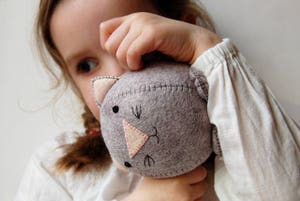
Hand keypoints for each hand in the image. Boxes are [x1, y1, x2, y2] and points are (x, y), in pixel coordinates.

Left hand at [99, 12, 221, 69]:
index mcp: (133, 19)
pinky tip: (144, 65)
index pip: (104, 30)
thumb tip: (113, 57)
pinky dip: (135, 64)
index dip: (110, 48)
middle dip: (120, 60)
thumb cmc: (170, 49)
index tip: (124, 57)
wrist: (195, 45)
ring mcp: (143, 24)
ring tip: (141, 65)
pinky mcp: (152, 33)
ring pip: (119, 51)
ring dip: (128, 65)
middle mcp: (136, 18)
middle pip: (109, 45)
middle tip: (135, 64)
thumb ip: (130, 44)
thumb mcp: (146, 44)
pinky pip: (130, 54)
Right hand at [118, 166, 206, 200]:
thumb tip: (186, 160)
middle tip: (182, 186)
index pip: (201, 173)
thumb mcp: (156, 174)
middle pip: (202, 187)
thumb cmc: (145, 192)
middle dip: (194, 186)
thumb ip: (173, 168)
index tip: (191, 174)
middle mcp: (186, 196)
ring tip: (178, 198)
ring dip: (193, 199)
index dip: (196, 173)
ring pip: (200, 200)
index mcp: (179, 182)